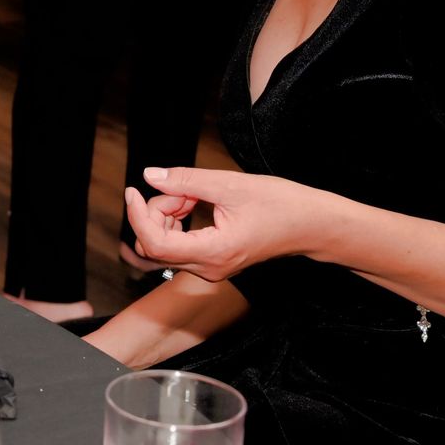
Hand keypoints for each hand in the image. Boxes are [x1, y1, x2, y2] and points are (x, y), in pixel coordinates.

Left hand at [124, 165, 330, 282]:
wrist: (312, 225)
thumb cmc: (280, 204)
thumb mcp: (230, 184)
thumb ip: (186, 180)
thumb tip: (150, 176)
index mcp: (214, 253)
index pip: (155, 243)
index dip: (138, 215)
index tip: (133, 189)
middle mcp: (209, 268)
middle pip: (156, 244)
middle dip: (158, 211)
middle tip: (184, 188)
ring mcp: (211, 268)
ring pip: (166, 244)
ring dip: (168, 214)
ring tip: (194, 194)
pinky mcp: (213, 261)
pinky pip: (180, 244)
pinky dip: (179, 221)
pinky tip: (195, 203)